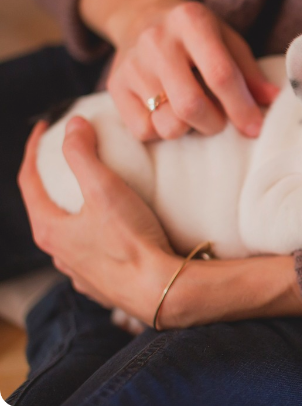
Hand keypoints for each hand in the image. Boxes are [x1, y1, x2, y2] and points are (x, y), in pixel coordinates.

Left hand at [18, 118, 301, 327]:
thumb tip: (73, 125)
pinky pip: (92, 254)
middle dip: (54, 181)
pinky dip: (96, 235)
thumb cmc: (131, 241)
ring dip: (76, 212)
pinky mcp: (103, 285)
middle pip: (47, 209)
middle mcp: (59, 254)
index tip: (44, 129)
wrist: (161, 289)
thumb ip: (84, 154)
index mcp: (50, 230)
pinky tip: (114, 231)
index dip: (34, 150)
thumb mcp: (105, 189)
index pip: (28, 182)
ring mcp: (80, 273)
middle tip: (69, 160)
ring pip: (70, 235)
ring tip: (95, 195)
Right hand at [81, 0, 278, 140]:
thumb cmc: (195, 35)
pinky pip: (143, 131)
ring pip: (167, 123)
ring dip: (189, 129)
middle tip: (220, 119)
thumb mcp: (227, 40)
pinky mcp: (115, 86)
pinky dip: (162, 130)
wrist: (140, 15)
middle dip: (214, 123)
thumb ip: (250, 73)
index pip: (220, 75)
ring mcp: (132, 64)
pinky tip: (168, 112)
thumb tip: (275, 100)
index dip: (241, 107)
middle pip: (191, 105)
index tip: (254, 128)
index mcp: (192, 21)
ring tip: (193, 113)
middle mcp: (157, 40)